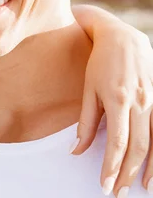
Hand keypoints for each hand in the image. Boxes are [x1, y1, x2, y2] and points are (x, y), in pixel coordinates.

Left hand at [73, 23, 152, 196]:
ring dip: (149, 168)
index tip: (105, 185)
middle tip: (118, 193)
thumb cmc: (99, 63)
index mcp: (118, 99)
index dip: (111, 166)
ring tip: (141, 188)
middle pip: (138, 147)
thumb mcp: (88, 90)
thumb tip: (76, 151)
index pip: (117, 142)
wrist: (122, 38)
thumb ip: (85, 122)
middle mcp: (141, 102)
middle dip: (127, 173)